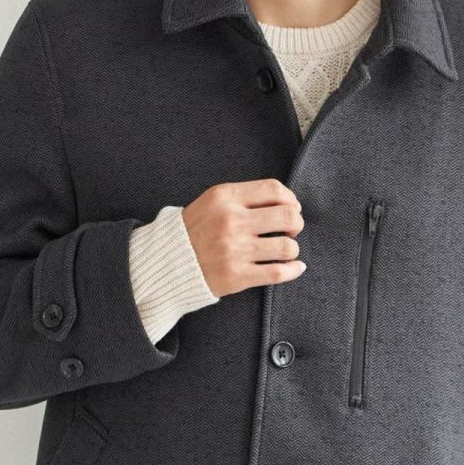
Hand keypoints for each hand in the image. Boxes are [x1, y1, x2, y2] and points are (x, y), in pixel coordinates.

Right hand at [182, 179, 305, 297]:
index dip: (290, 199)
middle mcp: (231, 221)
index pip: (274, 189)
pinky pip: (278, 272)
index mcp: (225, 197)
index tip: (291, 208)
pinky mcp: (236, 275)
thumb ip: (244, 197)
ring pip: (287, 246)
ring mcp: (235, 250)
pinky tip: (295, 267)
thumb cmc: (194, 230)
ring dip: (292, 248)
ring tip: (285, 250)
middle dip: (296, 223)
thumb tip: (287, 202)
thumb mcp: (212, 202)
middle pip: (287, 216)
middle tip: (291, 230)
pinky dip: (293, 269)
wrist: (167, 262)